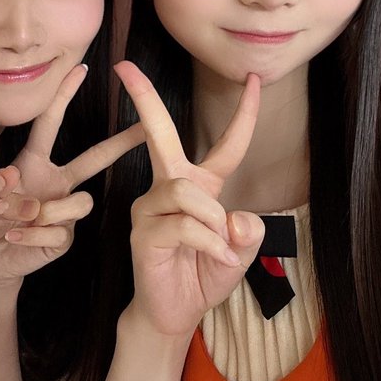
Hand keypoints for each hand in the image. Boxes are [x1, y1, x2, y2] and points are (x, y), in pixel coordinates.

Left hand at [0, 63, 144, 287]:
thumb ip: (0, 181)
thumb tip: (20, 179)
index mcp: (36, 163)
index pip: (51, 122)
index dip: (64, 95)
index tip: (82, 68)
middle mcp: (58, 183)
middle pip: (95, 158)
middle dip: (121, 142)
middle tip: (145, 127)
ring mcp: (64, 211)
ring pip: (80, 201)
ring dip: (49, 211)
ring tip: (22, 218)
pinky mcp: (64, 238)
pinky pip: (57, 231)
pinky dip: (31, 235)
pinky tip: (12, 237)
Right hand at [116, 61, 264, 337]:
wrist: (176, 312)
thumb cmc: (203, 274)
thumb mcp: (241, 253)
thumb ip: (248, 232)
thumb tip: (236, 217)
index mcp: (201, 185)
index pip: (227, 144)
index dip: (245, 113)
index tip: (254, 78)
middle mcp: (171, 187)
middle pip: (160, 134)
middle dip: (144, 98)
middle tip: (125, 67)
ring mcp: (151, 206)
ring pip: (186, 189)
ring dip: (213, 221)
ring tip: (221, 248)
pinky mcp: (143, 229)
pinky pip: (183, 223)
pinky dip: (208, 242)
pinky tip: (216, 259)